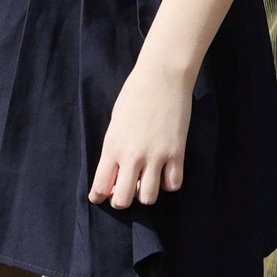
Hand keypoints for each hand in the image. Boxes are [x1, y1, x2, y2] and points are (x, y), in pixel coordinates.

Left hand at [90, 60, 191, 208]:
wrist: (162, 76)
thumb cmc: (135, 94)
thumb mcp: (116, 122)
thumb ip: (115, 148)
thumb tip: (117, 172)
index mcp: (112, 146)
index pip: (101, 185)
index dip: (99, 196)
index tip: (100, 196)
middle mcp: (132, 155)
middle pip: (123, 200)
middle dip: (122, 200)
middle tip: (125, 190)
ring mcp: (156, 156)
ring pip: (149, 198)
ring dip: (146, 194)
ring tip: (147, 181)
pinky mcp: (177, 153)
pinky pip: (173, 184)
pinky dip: (168, 183)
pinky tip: (165, 173)